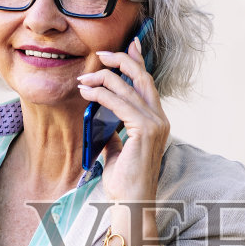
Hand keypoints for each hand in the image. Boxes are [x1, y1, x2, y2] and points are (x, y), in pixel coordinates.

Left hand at [77, 34, 169, 245]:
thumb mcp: (118, 149)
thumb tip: (103, 117)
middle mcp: (160, 119)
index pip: (147, 83)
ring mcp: (155, 124)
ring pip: (128, 87)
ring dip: (103, 78)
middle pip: (142, 77)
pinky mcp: (144, 130)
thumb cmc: (124, 180)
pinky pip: (119, 103)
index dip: (139, 60)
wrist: (131, 202)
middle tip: (100, 53)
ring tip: (84, 78)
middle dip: (121, 59)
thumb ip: (115, 131)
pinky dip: (101, 93)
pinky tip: (87, 91)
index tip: (129, 44)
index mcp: (157, 121)